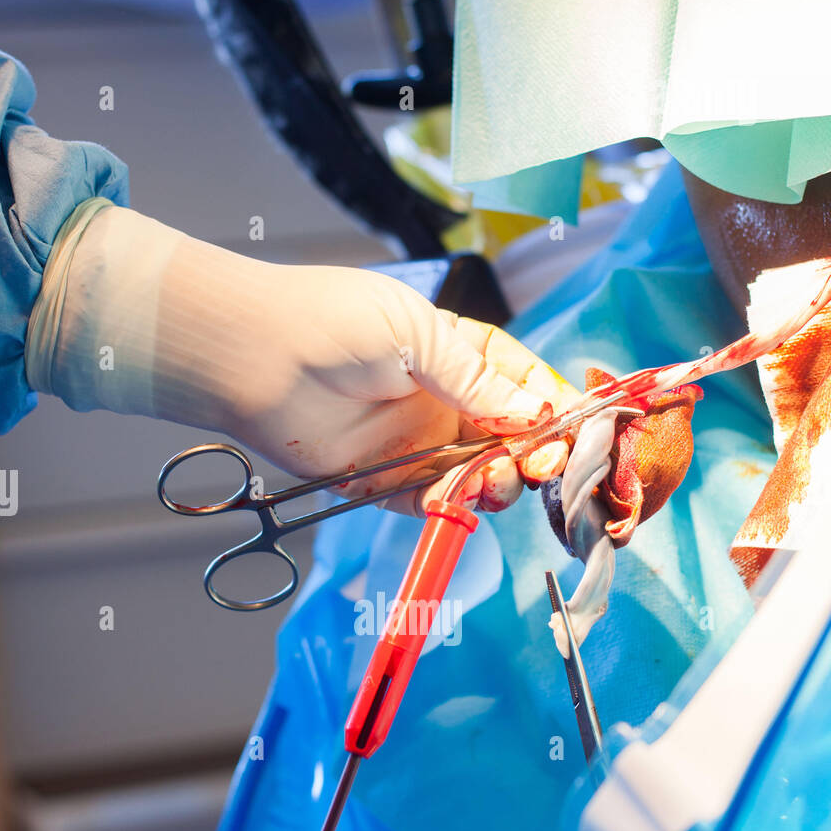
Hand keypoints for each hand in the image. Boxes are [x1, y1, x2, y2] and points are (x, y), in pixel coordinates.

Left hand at [225, 263, 577, 513]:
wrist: (253, 358)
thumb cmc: (331, 323)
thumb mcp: (419, 335)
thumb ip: (478, 381)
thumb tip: (537, 413)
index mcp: (456, 353)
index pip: (522, 383)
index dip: (553, 407)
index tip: (577, 428)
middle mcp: (441, 402)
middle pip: (509, 439)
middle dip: (533, 454)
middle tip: (540, 464)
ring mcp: (414, 445)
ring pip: (476, 477)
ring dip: (496, 484)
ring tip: (496, 482)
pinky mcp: (383, 484)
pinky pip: (429, 505)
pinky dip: (448, 508)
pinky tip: (457, 500)